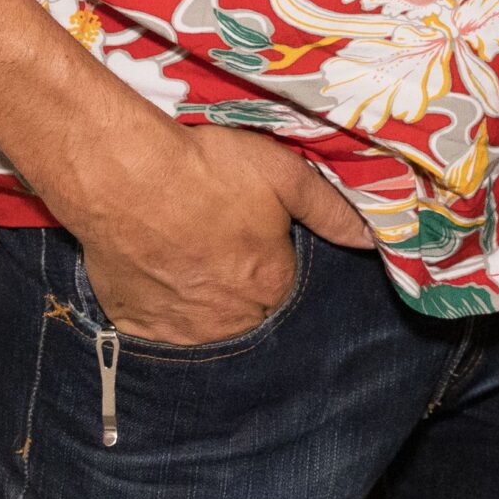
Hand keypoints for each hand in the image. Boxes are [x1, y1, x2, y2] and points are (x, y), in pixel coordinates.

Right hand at [66, 123, 376, 346]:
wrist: (126, 175)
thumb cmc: (208, 168)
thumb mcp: (284, 174)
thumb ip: (331, 210)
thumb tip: (373, 238)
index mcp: (271, 285)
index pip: (282, 281)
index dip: (268, 251)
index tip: (248, 224)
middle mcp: (231, 321)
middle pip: (245, 306)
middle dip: (237, 279)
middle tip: (214, 233)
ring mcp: (180, 330)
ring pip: (202, 320)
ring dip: (199, 295)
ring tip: (183, 247)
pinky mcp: (136, 326)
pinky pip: (156, 325)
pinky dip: (158, 302)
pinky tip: (154, 264)